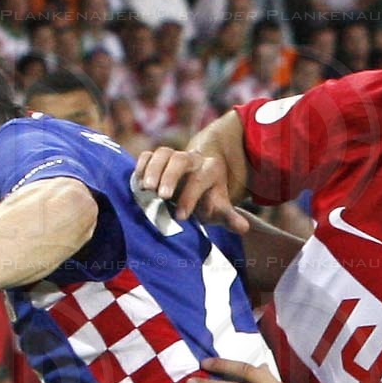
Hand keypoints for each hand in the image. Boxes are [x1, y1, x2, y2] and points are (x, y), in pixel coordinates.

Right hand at [134, 145, 248, 232]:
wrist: (197, 188)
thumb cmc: (208, 201)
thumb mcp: (220, 210)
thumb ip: (230, 217)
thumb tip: (243, 229)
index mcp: (210, 170)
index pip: (200, 179)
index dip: (190, 197)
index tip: (181, 217)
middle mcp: (192, 160)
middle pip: (180, 159)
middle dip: (170, 176)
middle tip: (161, 196)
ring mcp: (174, 157)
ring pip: (163, 153)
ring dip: (153, 169)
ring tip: (146, 189)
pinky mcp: (158, 159)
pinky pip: (148, 155)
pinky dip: (141, 165)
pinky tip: (137, 183)